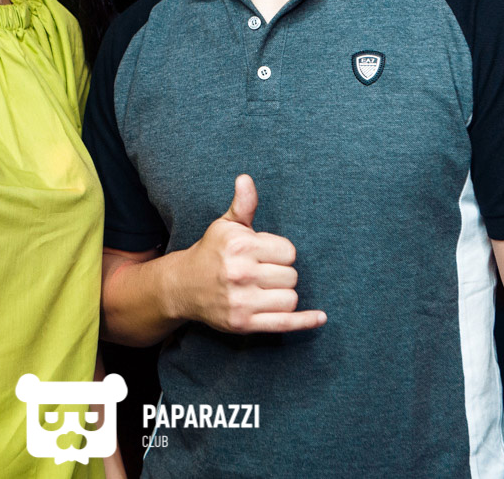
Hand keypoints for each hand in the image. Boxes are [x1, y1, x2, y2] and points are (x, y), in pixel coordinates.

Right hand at [173, 174, 325, 333]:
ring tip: (264, 289)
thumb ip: (243, 204)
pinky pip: (284, 323)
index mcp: (240, 246)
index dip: (280, 253)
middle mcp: (240, 273)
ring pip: (290, 299)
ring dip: (283, 295)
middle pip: (291, 276)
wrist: (182, 286)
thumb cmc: (212, 252)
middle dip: (281, 274)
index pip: (289, 252)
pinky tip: (320, 317)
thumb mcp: (225, 226)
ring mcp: (241, 301)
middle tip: (262, 273)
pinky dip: (305, 321)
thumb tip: (246, 179)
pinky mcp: (242, 324)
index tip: (264, 255)